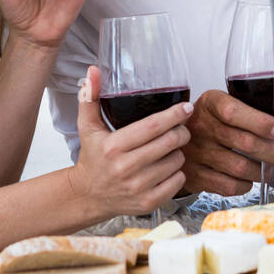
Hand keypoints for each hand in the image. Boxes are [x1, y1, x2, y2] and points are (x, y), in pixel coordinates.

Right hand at [67, 65, 191, 216]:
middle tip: (181, 128)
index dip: (174, 115)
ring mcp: (138, 187)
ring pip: (176, 161)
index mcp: (113, 147)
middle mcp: (125, 168)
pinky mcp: (148, 203)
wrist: (88, 196)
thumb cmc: (92, 159)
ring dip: (179, 152)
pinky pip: (178, 182)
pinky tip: (168, 167)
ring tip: (171, 148)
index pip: (152, 126)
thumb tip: (93, 71)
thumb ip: (90, 97)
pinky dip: (178, 172)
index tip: (186, 108)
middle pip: (169, 143)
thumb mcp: (88, 127)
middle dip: (181, 132)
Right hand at [177, 89, 273, 196]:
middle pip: (244, 142)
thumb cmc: (210, 120)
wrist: (175, 137)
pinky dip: (244, 185)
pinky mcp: (194, 176)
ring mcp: (195, 153)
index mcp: (209, 103)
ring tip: (268, 168)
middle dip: (271, 151)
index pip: (234, 113)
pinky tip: (247, 179)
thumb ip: (254, 108)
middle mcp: (199, 127)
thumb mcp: (224, 103)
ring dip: (260, 170)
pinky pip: (228, 186)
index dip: (260, 122)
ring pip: (240, 167)